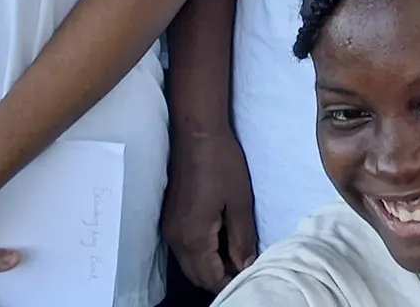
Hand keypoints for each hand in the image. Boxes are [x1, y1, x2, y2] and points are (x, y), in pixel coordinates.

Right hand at [163, 127, 258, 290]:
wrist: (197, 135)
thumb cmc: (222, 165)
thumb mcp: (240, 203)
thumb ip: (242, 238)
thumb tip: (246, 265)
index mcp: (194, 238)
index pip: (210, 277)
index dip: (230, 282)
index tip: (250, 278)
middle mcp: (176, 240)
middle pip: (196, 275)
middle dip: (219, 278)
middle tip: (244, 269)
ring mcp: (170, 230)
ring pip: (189, 264)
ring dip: (209, 267)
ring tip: (235, 257)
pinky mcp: (169, 220)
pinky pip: (184, 249)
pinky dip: (200, 254)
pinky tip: (219, 243)